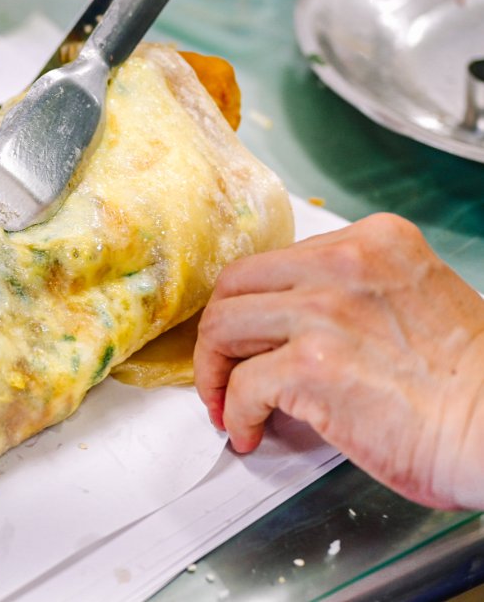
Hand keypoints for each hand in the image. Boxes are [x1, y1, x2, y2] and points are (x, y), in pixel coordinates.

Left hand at [195, 213, 483, 510]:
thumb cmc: (470, 383)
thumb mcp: (411, 300)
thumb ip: (352, 297)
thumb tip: (290, 328)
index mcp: (372, 242)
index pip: (277, 262)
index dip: (250, 305)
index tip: (244, 337)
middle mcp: (344, 264)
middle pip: (236, 285)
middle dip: (217, 333)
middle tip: (220, 370)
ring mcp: (325, 312)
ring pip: (224, 327)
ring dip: (214, 372)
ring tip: (225, 403)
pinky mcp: (313, 366)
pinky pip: (243, 384)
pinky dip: (235, 412)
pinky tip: (249, 430)